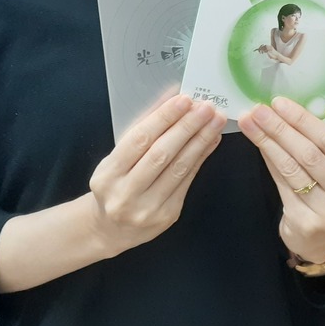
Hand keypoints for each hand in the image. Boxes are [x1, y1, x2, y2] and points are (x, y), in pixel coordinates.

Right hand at [88, 94, 224, 256]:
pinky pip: (187, 181)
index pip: (140, 140)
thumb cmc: (115, 183)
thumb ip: (143, 126)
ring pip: (179, 168)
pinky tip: (210, 141)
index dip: (164, 118)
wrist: (111, 228)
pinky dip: (201, 157)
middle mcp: (126, 194)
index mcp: (109, 174)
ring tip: (215, 121)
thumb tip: (171, 97)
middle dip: (187, 127)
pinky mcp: (168, 215)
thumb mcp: (118, 156)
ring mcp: (148, 208)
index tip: (184, 99)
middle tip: (206, 108)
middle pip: (162, 154)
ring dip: (200, 141)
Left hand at [238, 96, 324, 264]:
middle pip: (310, 154)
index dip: (302, 119)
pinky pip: (283, 185)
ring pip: (294, 169)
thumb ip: (316, 147)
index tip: (279, 103)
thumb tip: (281, 112)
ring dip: (268, 142)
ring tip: (250, 124)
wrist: (319, 242)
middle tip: (258, 110)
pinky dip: (269, 162)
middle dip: (281, 128)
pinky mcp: (308, 224)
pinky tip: (258, 147)